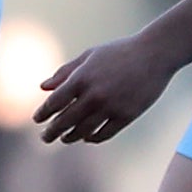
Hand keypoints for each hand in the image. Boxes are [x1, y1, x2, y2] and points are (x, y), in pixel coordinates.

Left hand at [32, 34, 184, 143]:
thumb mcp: (90, 56)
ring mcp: (110, 107)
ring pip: (83, 131)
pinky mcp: (126, 116)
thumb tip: (43, 87)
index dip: (43, 113)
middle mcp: (93, 95)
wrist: (154, 54)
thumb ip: (65, 72)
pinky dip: (92, 138)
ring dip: (70, 137)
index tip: (36, 120)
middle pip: (65, 121)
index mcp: (82, 78)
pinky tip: (87, 137)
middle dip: (52, 132)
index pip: (54, 102)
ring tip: (64, 139)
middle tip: (45, 137)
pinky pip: (104, 134)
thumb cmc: (119, 52)